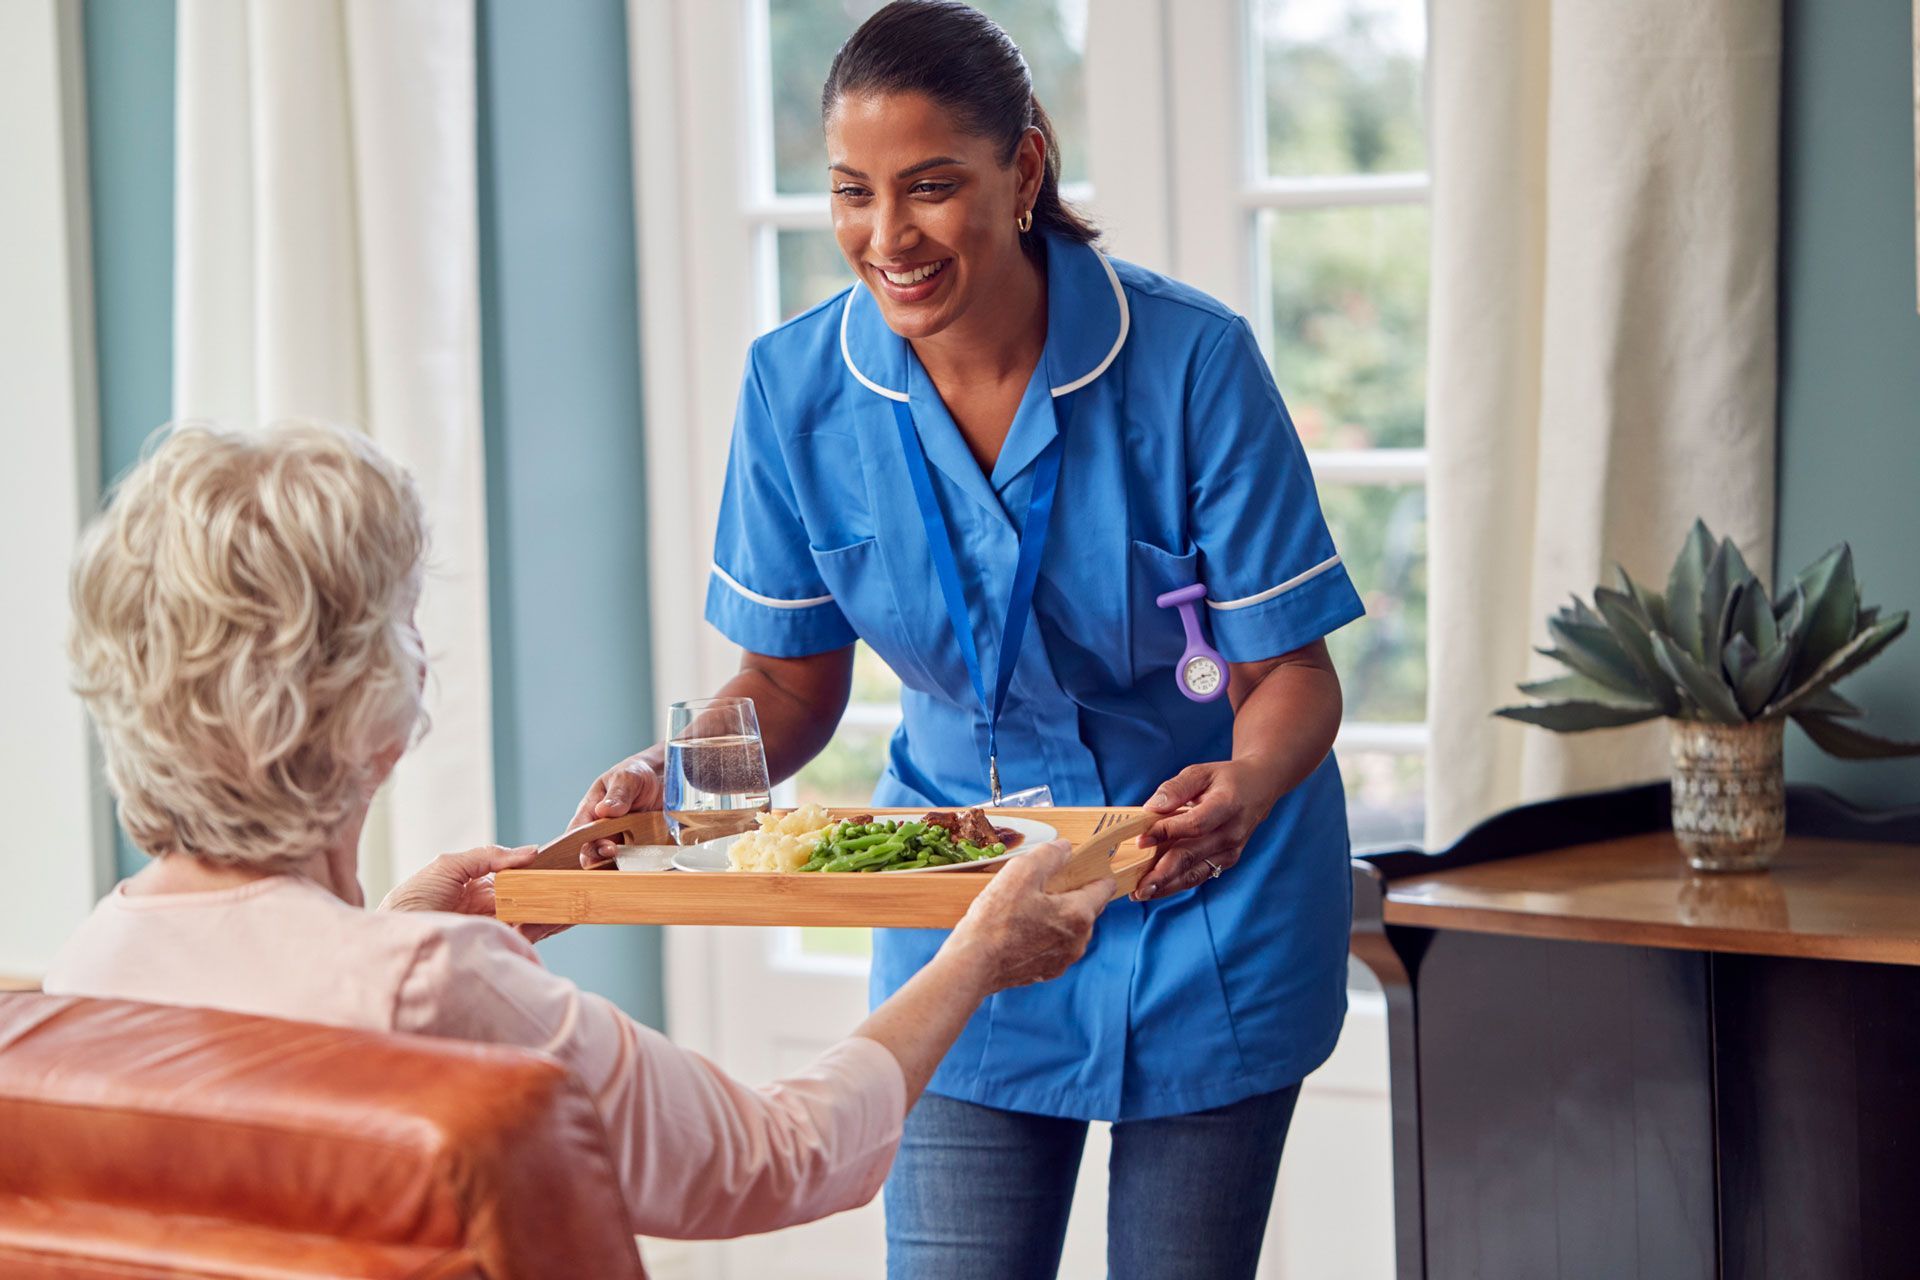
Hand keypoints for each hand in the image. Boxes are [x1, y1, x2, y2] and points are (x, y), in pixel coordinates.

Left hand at [378, 845, 570, 943]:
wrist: (397, 938)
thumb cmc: (412, 900)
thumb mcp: (448, 865)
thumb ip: (489, 855)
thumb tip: (529, 851)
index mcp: (475, 886)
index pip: (513, 875)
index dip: (534, 869)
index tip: (556, 862)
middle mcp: (487, 907)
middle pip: (526, 895)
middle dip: (546, 888)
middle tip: (568, 878)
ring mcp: (492, 928)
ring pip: (530, 915)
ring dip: (548, 906)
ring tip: (567, 895)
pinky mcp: (495, 946)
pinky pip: (526, 934)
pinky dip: (542, 925)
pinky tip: (554, 914)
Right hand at [568, 752, 663, 865]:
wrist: (661, 778)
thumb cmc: (635, 774)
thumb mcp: (627, 778)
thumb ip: (617, 793)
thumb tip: (603, 810)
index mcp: (590, 811)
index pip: (577, 833)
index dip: (585, 844)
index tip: (604, 846)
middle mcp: (600, 829)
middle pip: (589, 852)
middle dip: (599, 856)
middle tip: (615, 852)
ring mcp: (617, 839)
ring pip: (607, 861)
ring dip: (615, 863)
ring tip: (628, 860)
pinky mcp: (634, 847)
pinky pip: (629, 861)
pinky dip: (633, 865)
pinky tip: (641, 863)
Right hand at [941, 840, 1111, 991]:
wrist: (972, 964)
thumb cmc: (995, 921)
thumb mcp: (1021, 872)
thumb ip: (1049, 855)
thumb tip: (1065, 848)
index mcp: (1078, 914)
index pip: (1105, 887)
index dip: (1093, 871)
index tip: (1077, 866)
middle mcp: (1078, 941)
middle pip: (1088, 908)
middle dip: (1072, 893)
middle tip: (1043, 884)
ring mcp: (1063, 960)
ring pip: (1071, 928)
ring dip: (1057, 916)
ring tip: (1027, 907)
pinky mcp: (1046, 972)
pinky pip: (1054, 946)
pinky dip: (1044, 935)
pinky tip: (1020, 928)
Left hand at [1131, 760, 1279, 901]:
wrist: (1259, 789)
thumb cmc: (1225, 779)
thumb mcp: (1200, 772)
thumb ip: (1175, 788)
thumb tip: (1150, 809)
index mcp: (1227, 805)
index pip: (1194, 824)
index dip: (1166, 833)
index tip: (1140, 841)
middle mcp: (1231, 833)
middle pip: (1192, 856)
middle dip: (1162, 874)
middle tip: (1137, 888)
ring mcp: (1231, 851)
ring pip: (1194, 873)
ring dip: (1166, 886)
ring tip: (1141, 893)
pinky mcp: (1227, 861)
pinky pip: (1199, 875)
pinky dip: (1176, 883)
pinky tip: (1155, 888)